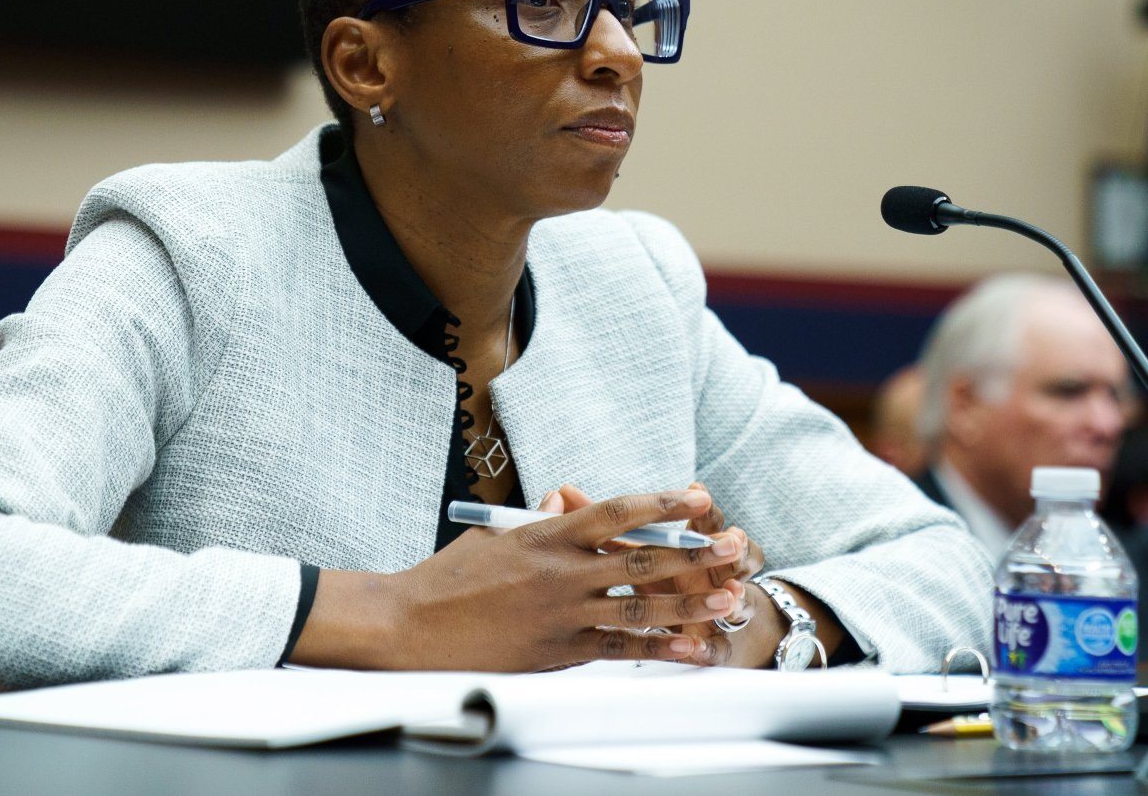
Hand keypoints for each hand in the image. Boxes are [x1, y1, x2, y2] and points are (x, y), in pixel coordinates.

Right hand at [290, 488, 747, 671]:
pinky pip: (619, 649)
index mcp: (548, 534)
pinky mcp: (558, 652)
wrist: (412, 625)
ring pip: (640, 607)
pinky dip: (657, 648)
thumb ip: (541, 515)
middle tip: (735, 546)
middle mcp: (562, 572)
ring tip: (729, 600)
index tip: (697, 495)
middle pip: (642, 559)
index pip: (617, 510)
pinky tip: (690, 647)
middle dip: (694, 552)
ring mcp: (563, 615)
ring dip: (690, 604)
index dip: (662, 501)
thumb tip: (570, 495)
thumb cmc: (451, 575)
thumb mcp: (497, 532)